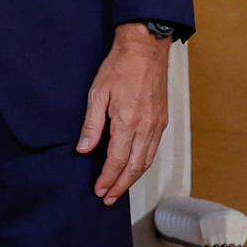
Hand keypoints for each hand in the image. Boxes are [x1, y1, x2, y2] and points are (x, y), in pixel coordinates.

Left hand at [76, 23, 170, 204]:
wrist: (146, 49)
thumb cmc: (120, 67)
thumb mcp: (97, 94)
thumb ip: (91, 125)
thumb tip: (84, 149)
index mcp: (128, 122)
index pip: (116, 161)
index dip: (107, 179)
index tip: (99, 190)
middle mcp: (146, 128)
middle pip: (134, 167)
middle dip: (120, 186)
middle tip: (108, 198)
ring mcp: (157, 125)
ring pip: (146, 161)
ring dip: (133, 178)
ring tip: (119, 188)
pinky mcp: (162, 120)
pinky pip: (153, 149)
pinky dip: (143, 164)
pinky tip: (134, 167)